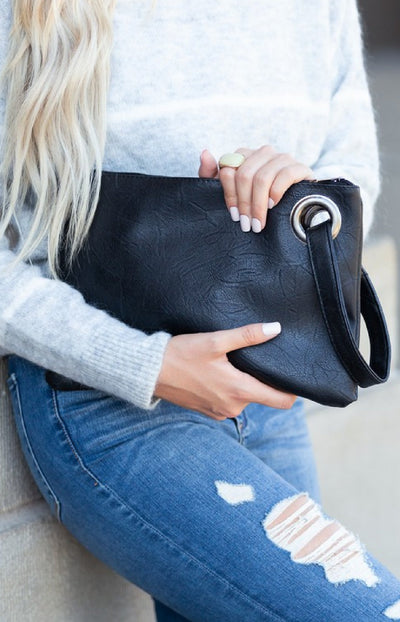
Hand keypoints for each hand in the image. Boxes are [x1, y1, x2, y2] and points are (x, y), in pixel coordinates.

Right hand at [154, 322, 295, 419]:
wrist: (149, 372)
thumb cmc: (181, 354)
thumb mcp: (215, 341)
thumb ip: (247, 336)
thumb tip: (276, 329)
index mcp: (239, 391)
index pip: (282, 401)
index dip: (292, 390)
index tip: (291, 375)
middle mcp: (233, 407)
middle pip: (262, 396)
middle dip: (261, 380)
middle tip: (255, 359)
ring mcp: (219, 412)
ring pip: (244, 397)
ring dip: (242, 384)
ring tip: (232, 363)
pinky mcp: (208, 411)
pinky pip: (228, 401)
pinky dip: (227, 389)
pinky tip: (216, 373)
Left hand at [198, 146, 314, 232]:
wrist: (292, 208)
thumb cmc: (255, 201)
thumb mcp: (229, 191)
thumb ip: (210, 174)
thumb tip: (204, 154)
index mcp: (243, 155)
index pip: (229, 169)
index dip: (230, 195)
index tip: (234, 216)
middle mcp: (262, 152)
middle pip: (245, 175)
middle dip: (244, 204)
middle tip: (247, 225)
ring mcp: (281, 158)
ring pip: (263, 177)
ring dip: (258, 204)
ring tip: (258, 223)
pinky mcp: (299, 167)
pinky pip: (285, 175)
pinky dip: (276, 192)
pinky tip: (273, 205)